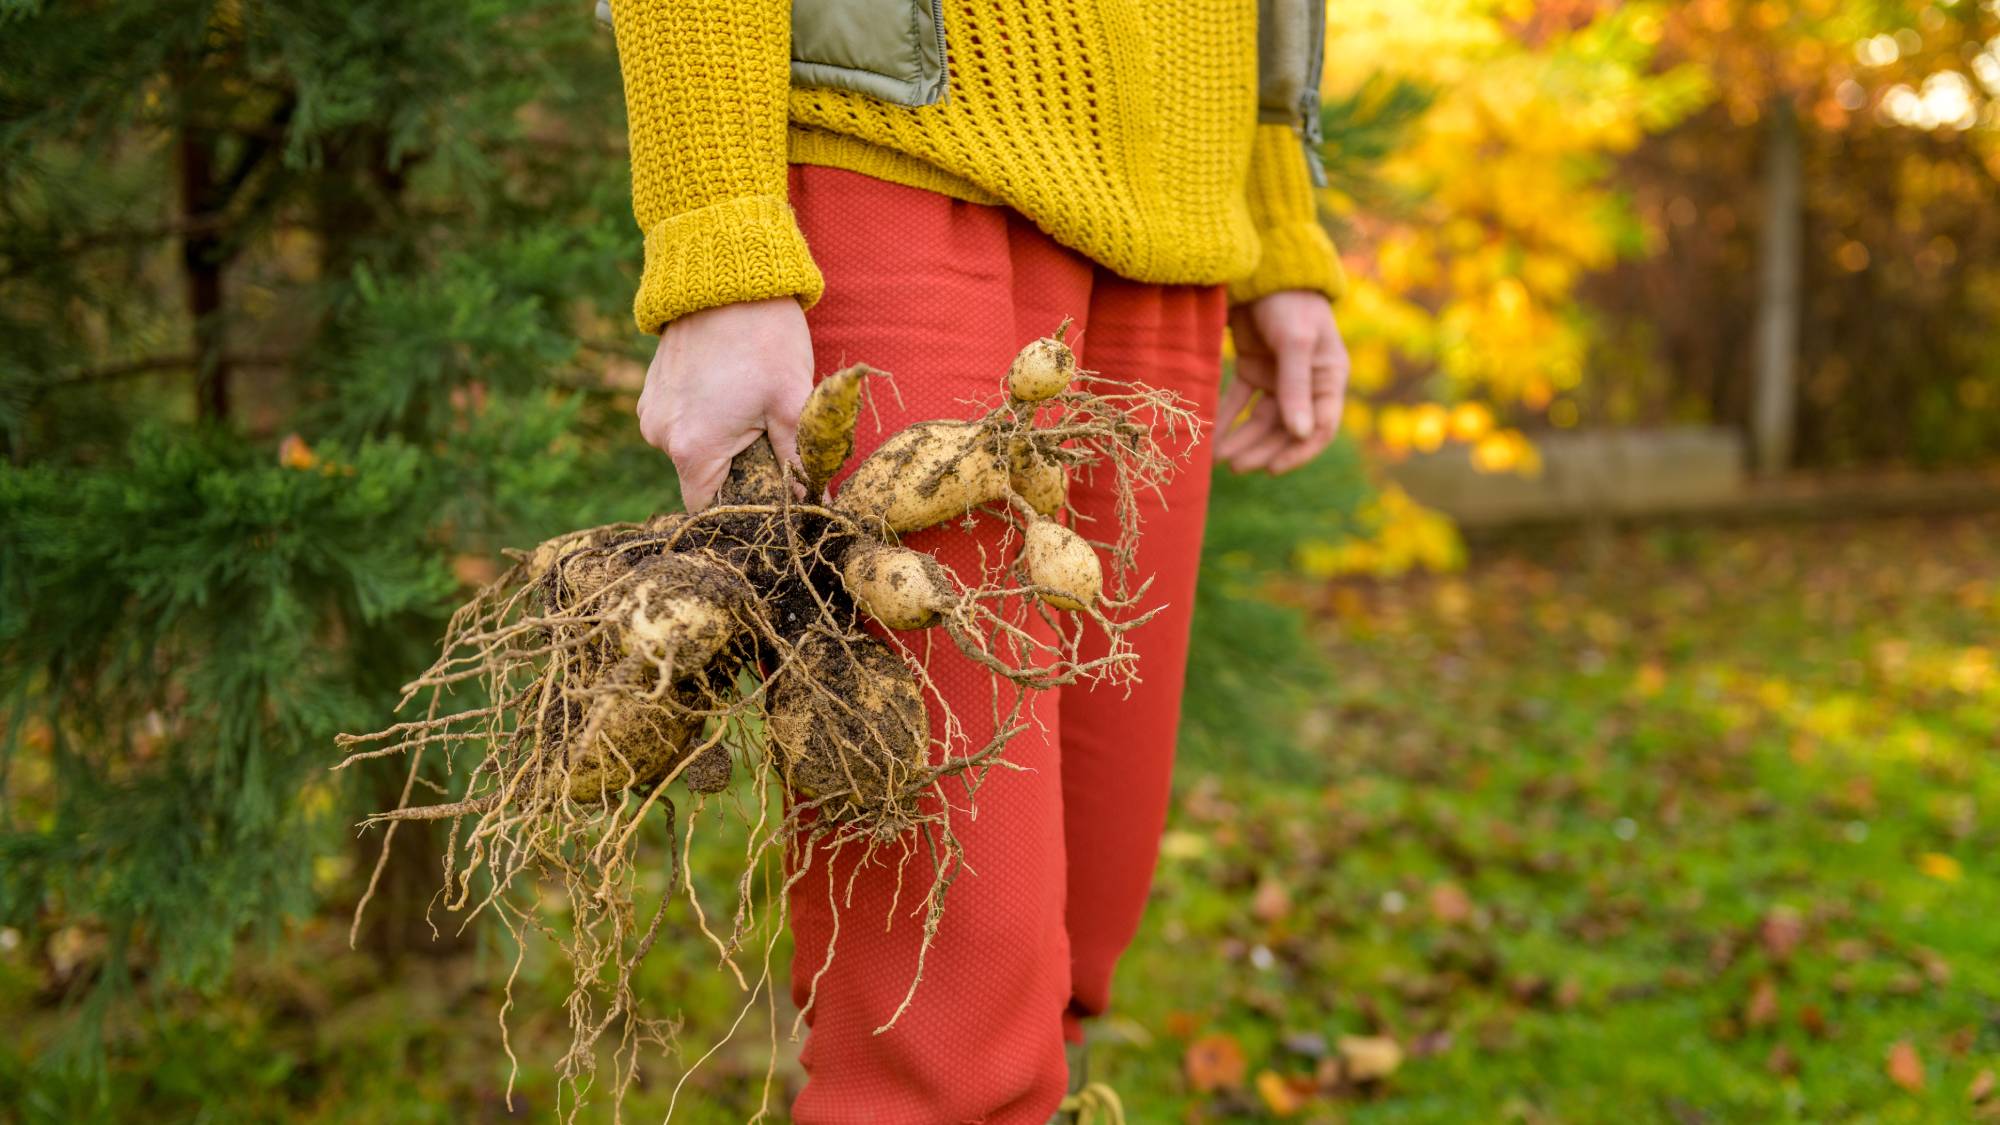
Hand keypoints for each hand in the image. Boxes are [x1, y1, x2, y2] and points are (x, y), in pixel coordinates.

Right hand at [636, 297, 813, 509]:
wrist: (727, 276)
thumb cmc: (764, 337)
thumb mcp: (792, 401)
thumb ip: (799, 458)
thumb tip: (815, 500)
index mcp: (692, 447)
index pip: (710, 510)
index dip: (743, 509)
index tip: (770, 496)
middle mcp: (660, 436)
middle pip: (703, 480)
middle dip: (738, 472)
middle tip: (772, 445)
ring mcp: (651, 412)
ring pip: (692, 451)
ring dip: (723, 444)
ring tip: (752, 410)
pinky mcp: (651, 391)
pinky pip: (681, 424)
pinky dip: (706, 420)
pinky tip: (730, 392)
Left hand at [1216, 290, 1349, 473]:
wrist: (1263, 267)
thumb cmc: (1290, 301)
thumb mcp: (1296, 342)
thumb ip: (1295, 387)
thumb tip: (1300, 434)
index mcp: (1328, 378)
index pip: (1320, 427)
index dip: (1298, 452)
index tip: (1272, 468)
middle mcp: (1306, 382)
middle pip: (1286, 429)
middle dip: (1262, 449)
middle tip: (1235, 466)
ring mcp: (1278, 377)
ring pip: (1261, 420)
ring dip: (1243, 439)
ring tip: (1219, 457)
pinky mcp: (1252, 368)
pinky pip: (1240, 402)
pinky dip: (1227, 418)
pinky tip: (1211, 436)